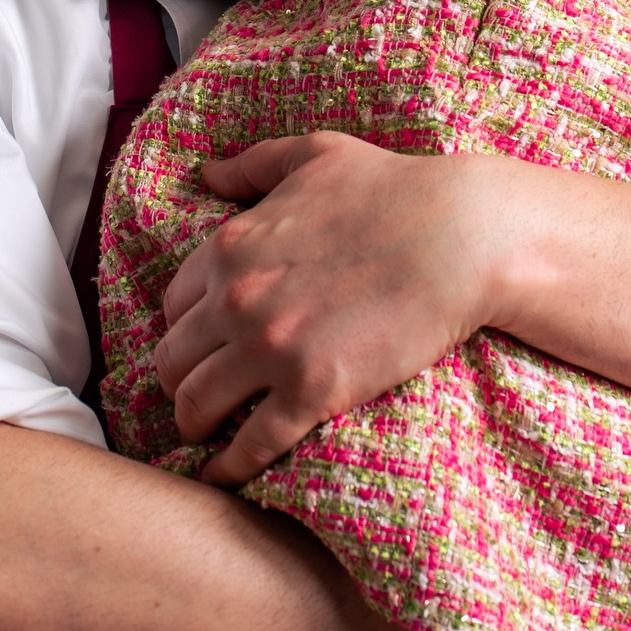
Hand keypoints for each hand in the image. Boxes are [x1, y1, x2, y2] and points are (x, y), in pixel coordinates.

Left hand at [155, 133, 502, 488]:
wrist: (459, 237)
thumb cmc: (392, 188)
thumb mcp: (315, 155)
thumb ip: (254, 164)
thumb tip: (209, 172)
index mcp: (230, 245)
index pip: (173, 303)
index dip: (184, 326)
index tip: (198, 343)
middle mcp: (236, 300)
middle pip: (172, 359)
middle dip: (176, 380)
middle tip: (194, 395)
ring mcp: (271, 350)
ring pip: (195, 405)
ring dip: (192, 424)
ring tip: (205, 434)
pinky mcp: (312, 393)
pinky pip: (248, 446)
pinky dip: (228, 467)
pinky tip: (225, 474)